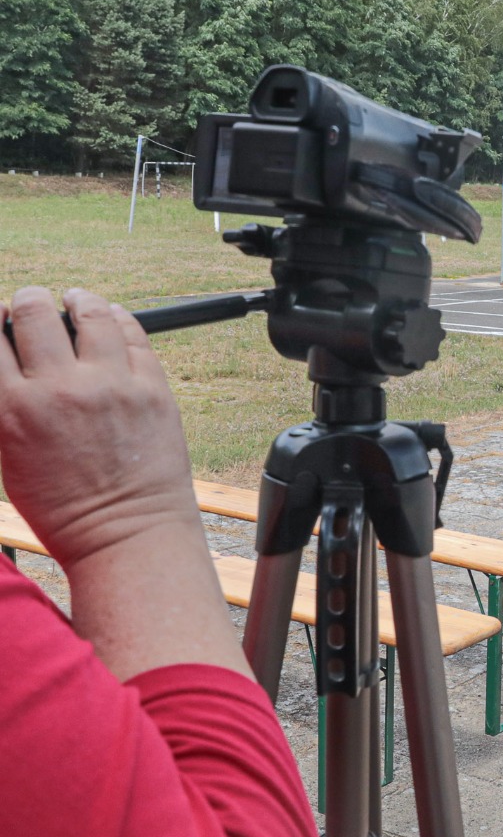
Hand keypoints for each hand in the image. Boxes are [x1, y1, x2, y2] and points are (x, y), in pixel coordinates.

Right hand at [0, 287, 197, 567]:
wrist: (126, 536)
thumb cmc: (65, 509)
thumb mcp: (9, 458)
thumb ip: (4, 405)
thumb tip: (9, 369)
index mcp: (13, 408)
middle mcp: (60, 388)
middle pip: (34, 312)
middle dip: (28, 302)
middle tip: (32, 303)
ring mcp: (112, 385)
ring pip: (89, 313)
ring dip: (78, 300)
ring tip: (76, 300)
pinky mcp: (153, 389)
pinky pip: (135, 335)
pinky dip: (118, 319)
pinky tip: (111, 318)